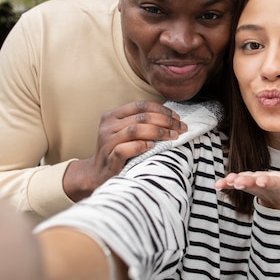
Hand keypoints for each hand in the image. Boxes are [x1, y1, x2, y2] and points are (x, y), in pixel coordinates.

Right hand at [64, 100, 186, 200]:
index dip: (161, 110)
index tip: (177, 117)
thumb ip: (142, 123)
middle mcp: (108, 126)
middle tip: (181, 128)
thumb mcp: (126, 132)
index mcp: (113, 115)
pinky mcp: (109, 157)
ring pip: (135, 130)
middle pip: (142, 117)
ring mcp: (107, 142)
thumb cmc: (118, 150)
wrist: (98, 173)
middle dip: (166, 121)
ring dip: (158, 132)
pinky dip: (141, 146)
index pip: (141, 105)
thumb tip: (172, 118)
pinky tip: (152, 147)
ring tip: (173, 137)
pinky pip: (124, 149)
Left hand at [215, 166, 279, 210]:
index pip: (275, 183)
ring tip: (229, 181)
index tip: (261, 181)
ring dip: (236, 183)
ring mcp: (255, 186)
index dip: (268, 182)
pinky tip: (218, 184)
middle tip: (238, 182)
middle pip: (256, 185)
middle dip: (248, 183)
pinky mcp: (247, 184)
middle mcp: (266, 187)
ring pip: (245, 184)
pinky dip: (227, 184)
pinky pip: (235, 184)